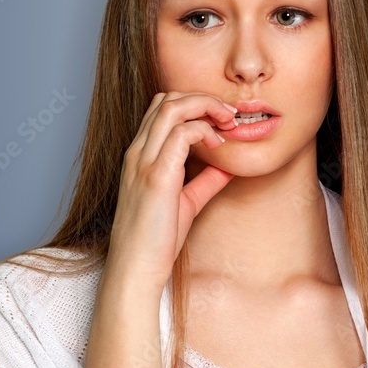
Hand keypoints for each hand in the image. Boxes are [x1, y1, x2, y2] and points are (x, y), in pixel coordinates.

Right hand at [106, 91, 237, 289]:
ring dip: (206, 107)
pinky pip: (180, 133)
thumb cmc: (157, 239)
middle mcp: (138, 152)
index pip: (162, 107)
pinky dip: (204, 130)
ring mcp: (143, 161)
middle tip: (230, 115)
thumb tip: (229, 166)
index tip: (222, 120)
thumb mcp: (187, 202)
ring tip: (228, 122)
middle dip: (203, 98)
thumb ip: (205, 180)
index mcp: (141, 155)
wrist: (137, 269)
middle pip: (167, 99)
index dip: (195, 104)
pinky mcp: (156, 176)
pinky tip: (218, 145)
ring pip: (172, 107)